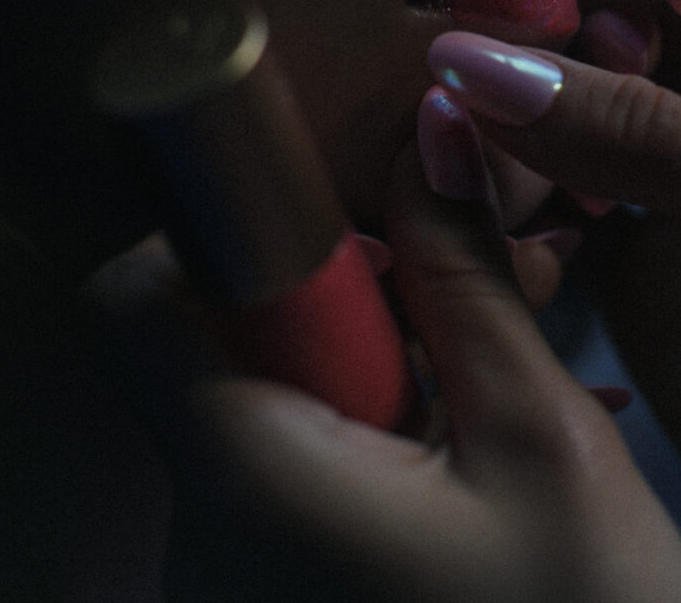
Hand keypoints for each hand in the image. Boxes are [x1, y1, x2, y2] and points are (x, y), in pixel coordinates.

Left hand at [83, 142, 680, 602]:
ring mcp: (230, 580)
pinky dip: (367, 442)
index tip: (350, 230)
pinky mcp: (270, 599)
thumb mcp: (542, 440)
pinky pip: (287, 476)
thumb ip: (467, 275)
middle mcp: (202, 541)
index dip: (229, 227)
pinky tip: (463, 469)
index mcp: (249, 484)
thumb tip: (434, 125)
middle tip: (457, 325)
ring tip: (481, 413)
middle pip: (213, 347)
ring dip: (371, 375)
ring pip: (263, 410)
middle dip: (339, 305)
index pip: (137, 299)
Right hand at [427, 0, 680, 602]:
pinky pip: (544, 202)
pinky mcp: (637, 270)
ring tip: (477, 157)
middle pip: (624, 2)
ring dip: (515, 114)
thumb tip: (470, 67)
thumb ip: (641, 136)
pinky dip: (503, 200)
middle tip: (517, 86)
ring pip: (569, 100)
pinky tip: (495, 226)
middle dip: (566, 30)